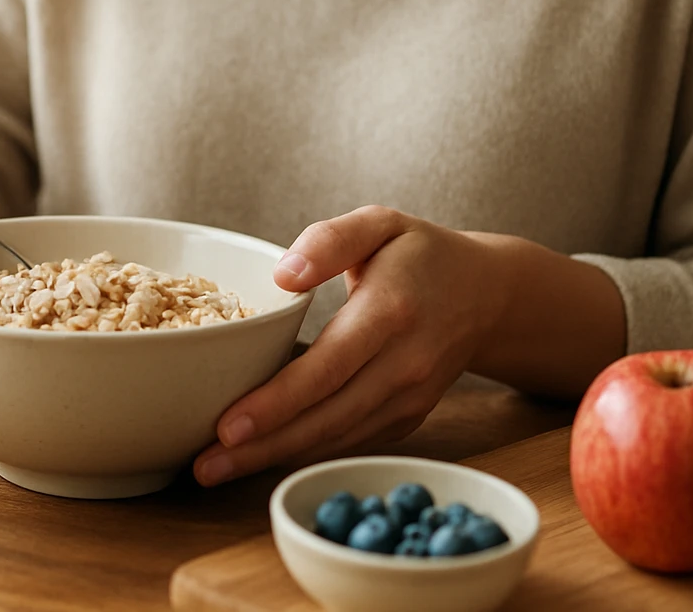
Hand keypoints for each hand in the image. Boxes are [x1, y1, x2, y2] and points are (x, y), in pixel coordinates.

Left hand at [192, 206, 511, 485]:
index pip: (328, 368)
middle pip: (326, 417)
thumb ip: (330, 239)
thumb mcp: (380, 223)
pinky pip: (351, 440)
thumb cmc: (422, 254)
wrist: (488, 295)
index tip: (228, 426)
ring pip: (337, 437)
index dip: (277, 402)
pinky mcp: (408, 417)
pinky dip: (306, 452)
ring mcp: (410, 398)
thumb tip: (284, 276)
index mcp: (391, 312)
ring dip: (275, 458)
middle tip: (204, 465)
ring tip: (216, 468)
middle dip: (262, 447)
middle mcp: (405, 364)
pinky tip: (262, 456)